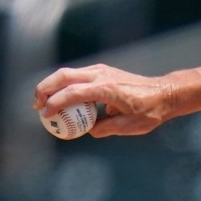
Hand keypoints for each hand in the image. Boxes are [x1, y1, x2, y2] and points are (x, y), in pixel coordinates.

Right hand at [34, 64, 173, 137]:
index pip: (73, 93)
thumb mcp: (130, 125)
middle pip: (64, 76)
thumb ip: (106, 128)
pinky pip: (77, 75)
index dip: (55, 103)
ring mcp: (101, 70)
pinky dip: (64, 84)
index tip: (45, 115)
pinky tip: (60, 98)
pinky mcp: (102, 71)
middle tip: (36, 107)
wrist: (165, 93)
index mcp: (108, 89)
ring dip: (51, 85)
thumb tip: (88, 130)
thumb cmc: (150, 110)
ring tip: (43, 103)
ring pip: (68, 73)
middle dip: (45, 89)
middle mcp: (102, 75)